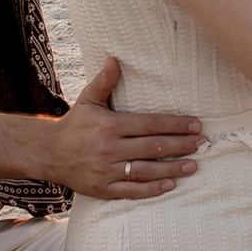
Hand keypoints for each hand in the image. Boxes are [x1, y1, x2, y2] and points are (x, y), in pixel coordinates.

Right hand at [47, 56, 203, 200]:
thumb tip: (113, 59)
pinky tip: (170, 185)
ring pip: (146, 170)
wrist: (48, 153)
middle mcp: (110, 149)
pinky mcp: (103, 189)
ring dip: (172, 169)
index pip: (150, 125)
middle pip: (153, 147)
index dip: (175, 125)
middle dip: (181, 145)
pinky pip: (131, 191)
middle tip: (203, 143)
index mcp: (110, 126)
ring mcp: (106, 171)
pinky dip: (152, 189)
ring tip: (193, 166)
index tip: (195, 125)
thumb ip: (104, 82)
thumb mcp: (88, 100)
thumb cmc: (74, 124)